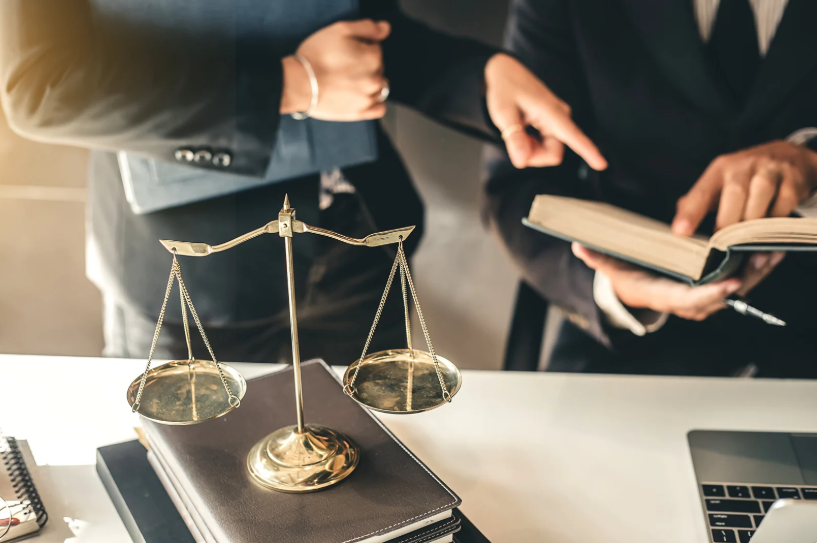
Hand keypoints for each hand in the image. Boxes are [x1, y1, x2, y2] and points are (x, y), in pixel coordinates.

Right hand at [280, 20, 390, 120]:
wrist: (299, 83)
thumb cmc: (317, 55)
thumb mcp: (341, 29)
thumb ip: (367, 27)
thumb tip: (385, 29)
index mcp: (373, 57)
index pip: (375, 48)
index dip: (361, 46)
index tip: (346, 50)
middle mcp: (376, 78)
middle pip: (378, 67)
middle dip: (365, 64)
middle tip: (344, 65)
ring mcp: (369, 97)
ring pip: (380, 87)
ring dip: (370, 82)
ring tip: (349, 81)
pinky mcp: (360, 112)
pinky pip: (379, 109)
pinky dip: (374, 102)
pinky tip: (362, 96)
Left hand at [484, 53, 606, 170]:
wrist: (505, 72)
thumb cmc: (505, 89)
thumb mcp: (503, 113)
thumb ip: (514, 137)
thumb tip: (521, 162)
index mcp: (552, 113)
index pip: (574, 136)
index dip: (588, 152)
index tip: (602, 165)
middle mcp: (561, 117)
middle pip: (553, 154)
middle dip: (533, 156)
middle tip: (514, 141)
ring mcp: (558, 121)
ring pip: (549, 152)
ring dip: (531, 150)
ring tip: (517, 131)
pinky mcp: (553, 124)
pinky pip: (546, 145)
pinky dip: (531, 145)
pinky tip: (523, 130)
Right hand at [572, 243, 784, 321]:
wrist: (636, 292)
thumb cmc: (627, 278)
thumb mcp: (611, 268)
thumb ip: (597, 257)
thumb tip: (579, 246)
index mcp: (666, 296)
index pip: (692, 299)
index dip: (713, 292)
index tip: (732, 281)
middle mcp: (689, 303)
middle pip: (723, 295)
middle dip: (747, 278)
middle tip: (763, 256)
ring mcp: (705, 299)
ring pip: (737, 290)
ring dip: (758, 272)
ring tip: (774, 250)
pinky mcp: (715, 290)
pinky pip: (740, 282)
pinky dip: (757, 269)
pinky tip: (771, 251)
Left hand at [672, 141, 816, 235]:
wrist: (786, 157)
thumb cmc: (744, 176)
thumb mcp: (719, 183)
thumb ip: (697, 203)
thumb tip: (679, 226)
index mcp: (720, 168)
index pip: (702, 191)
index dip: (691, 213)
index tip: (680, 233)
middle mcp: (744, 165)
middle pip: (734, 194)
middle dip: (727, 222)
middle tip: (721, 245)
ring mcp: (770, 170)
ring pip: (760, 198)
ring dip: (751, 224)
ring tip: (743, 242)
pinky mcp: (793, 181)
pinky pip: (783, 205)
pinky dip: (774, 222)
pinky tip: (767, 231)